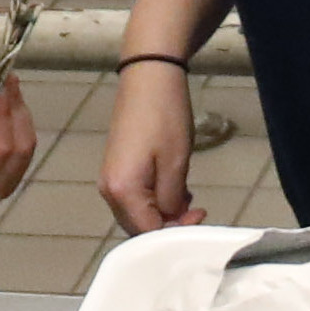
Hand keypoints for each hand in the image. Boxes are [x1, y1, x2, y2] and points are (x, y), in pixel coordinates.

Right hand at [0, 66, 39, 209]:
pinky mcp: (10, 181)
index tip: (2, 82)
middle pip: (20, 146)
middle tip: (8, 79)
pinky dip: (18, 125)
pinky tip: (6, 107)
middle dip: (17, 109)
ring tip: (6, 89)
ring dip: (20, 114)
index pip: (1, 146)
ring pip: (26, 147)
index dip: (5, 112)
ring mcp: (4, 190)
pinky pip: (23, 150)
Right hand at [100, 58, 196, 231]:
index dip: (175, 231)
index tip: (200, 214)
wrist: (148, 78)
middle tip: (196, 209)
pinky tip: (173, 187)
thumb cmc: (165, 118)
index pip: (147, 232)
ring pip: (137, 214)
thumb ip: (171, 201)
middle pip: (139, 227)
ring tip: (187, 197)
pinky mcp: (115, 170)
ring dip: (163, 213)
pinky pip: (134, 198)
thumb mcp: (176, 164)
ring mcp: (109, 180)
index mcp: (122, 191)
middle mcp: (109, 191)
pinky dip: (154, 200)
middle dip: (169, 224)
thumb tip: (170, 218)